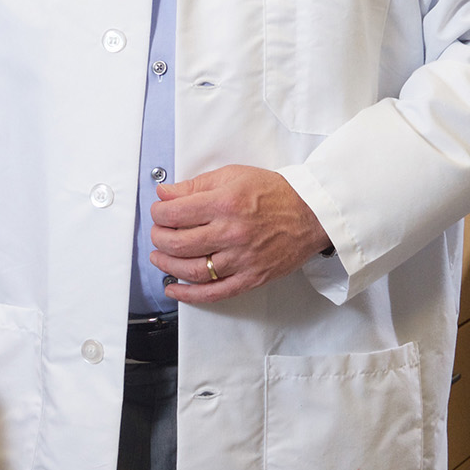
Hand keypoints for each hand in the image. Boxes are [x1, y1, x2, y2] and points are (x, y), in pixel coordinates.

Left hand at [150, 165, 331, 302]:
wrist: (311, 213)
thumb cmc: (274, 193)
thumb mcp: (233, 175)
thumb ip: (195, 185)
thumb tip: (165, 193)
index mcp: (225, 203)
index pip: (175, 213)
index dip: (158, 213)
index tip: (158, 212)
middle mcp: (231, 232)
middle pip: (178, 243)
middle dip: (159, 238)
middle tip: (158, 233)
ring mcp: (241, 259)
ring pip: (192, 270)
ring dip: (167, 265)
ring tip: (160, 257)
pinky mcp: (250, 278)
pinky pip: (213, 293)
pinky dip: (188, 294)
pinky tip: (174, 288)